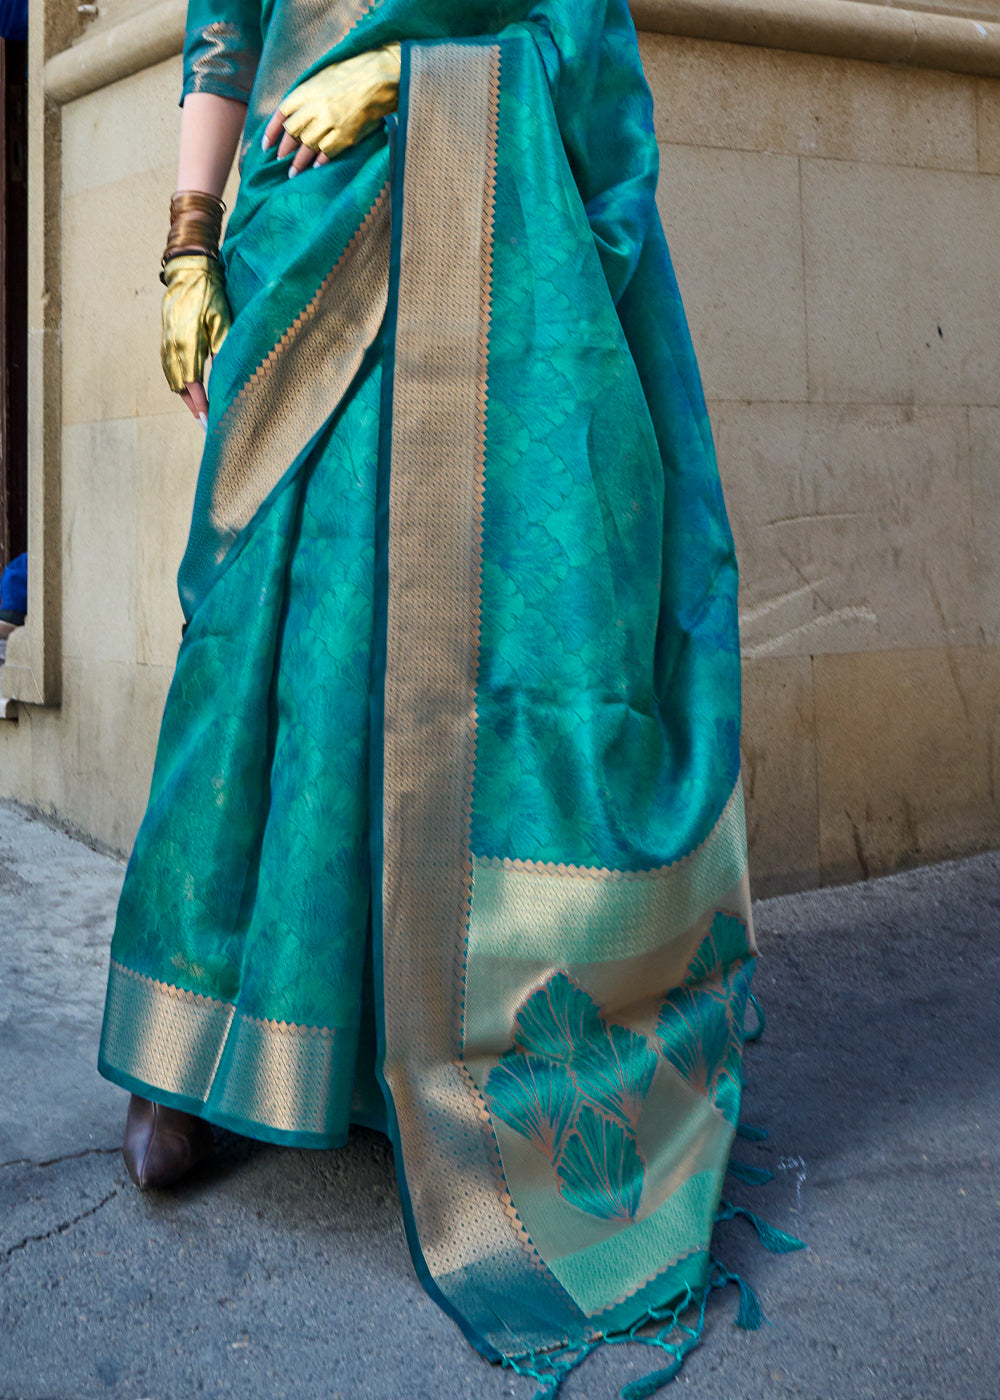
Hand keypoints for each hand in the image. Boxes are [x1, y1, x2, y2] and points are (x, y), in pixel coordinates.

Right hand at [160, 254, 230, 424]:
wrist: (188, 271)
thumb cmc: (209, 294)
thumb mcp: (222, 321)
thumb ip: (222, 350)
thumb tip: (226, 377)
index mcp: (186, 346)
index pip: (194, 386)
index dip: (202, 407)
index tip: (209, 423)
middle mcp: (172, 348)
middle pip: (180, 389)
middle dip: (194, 408)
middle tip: (207, 424)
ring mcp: (166, 344)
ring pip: (172, 380)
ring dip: (185, 398)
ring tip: (200, 412)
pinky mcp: (165, 339)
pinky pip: (169, 369)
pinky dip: (179, 383)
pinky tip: (189, 390)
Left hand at [261, 44, 401, 177]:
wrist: (378, 78)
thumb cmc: (350, 74)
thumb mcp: (322, 77)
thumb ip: (307, 95)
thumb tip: (294, 114)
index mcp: (306, 91)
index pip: (281, 114)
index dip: (272, 132)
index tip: (266, 145)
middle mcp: (315, 108)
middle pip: (292, 133)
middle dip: (284, 149)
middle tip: (280, 160)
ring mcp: (330, 123)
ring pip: (307, 147)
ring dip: (298, 162)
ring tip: (292, 172)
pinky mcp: (345, 135)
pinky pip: (327, 152)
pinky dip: (319, 161)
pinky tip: (315, 167)